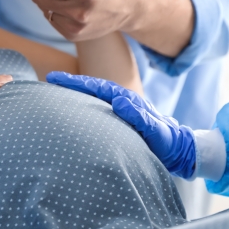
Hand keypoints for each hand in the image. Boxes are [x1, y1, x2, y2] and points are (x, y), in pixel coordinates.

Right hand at [47, 72, 195, 178]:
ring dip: (75, 93)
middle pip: (92, 88)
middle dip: (70, 83)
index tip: (55, 78)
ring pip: (93, 98)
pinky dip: (83, 105)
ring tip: (56, 91)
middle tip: (49, 79)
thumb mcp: (155, 130)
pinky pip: (97, 109)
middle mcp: (122, 101)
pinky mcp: (119, 120)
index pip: (97, 87)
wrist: (179, 150)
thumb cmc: (167, 142)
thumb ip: (139, 116)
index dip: (76, 82)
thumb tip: (118, 100)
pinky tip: (72, 110)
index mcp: (127, 100)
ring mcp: (120, 110)